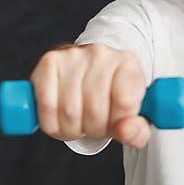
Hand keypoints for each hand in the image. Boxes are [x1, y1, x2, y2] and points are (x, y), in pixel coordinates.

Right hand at [28, 43, 150, 147]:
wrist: (91, 72)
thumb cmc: (112, 96)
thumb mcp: (132, 115)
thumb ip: (137, 131)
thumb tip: (125, 131)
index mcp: (129, 63)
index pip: (125, 103)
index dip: (118, 122)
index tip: (115, 121)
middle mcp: (102, 53)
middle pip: (95, 111)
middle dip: (94, 129)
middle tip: (95, 124)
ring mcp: (73, 55)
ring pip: (69, 112)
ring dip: (72, 129)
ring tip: (79, 120)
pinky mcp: (49, 62)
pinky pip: (47, 106)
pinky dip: (52, 124)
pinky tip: (60, 118)